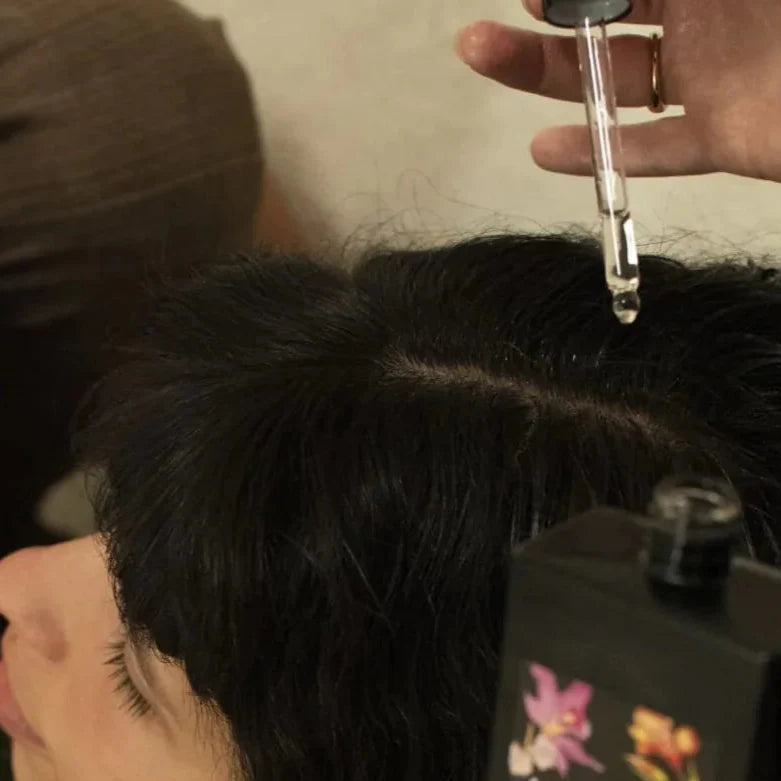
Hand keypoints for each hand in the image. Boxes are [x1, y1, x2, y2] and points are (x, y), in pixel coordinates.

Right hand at [456, 0, 780, 182]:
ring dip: (546, 72)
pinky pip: (652, 149)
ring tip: (483, 53)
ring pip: (612, 77)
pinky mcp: (722, 133)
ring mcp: (712, 75)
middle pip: (608, 15)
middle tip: (492, 15)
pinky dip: (597, 155)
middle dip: (548, 13)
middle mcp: (708, 11)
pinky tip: (542, 149)